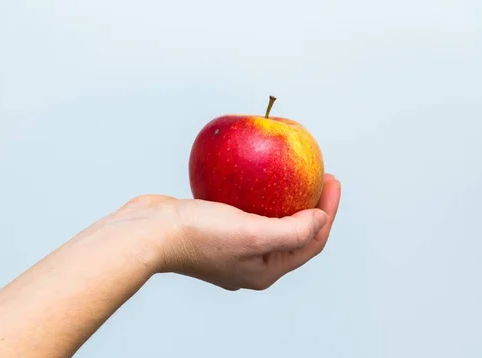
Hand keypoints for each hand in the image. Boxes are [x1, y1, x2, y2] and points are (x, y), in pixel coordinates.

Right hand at [113, 174, 340, 290]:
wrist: (150, 232)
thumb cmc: (198, 236)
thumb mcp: (253, 235)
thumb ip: (293, 231)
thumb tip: (320, 219)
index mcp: (264, 270)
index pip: (311, 242)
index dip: (328, 212)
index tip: (332, 180)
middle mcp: (251, 261)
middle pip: (295, 231)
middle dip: (312, 204)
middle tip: (320, 174)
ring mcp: (233, 245)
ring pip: (271, 218)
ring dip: (285, 197)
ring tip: (295, 172)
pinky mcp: (217, 227)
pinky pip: (247, 208)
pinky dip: (257, 192)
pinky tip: (257, 172)